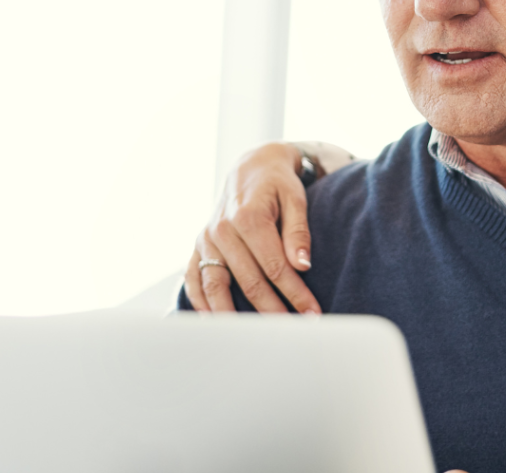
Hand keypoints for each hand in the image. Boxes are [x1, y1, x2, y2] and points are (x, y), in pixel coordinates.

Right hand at [181, 142, 320, 313]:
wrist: (250, 168)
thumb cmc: (278, 184)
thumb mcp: (295, 198)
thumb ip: (298, 232)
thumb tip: (303, 265)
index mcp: (248, 217)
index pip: (274, 267)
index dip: (295, 294)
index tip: (312, 313)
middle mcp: (222, 230)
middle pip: (248, 282)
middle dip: (273, 310)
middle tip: (294, 330)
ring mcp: (206, 239)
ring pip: (216, 286)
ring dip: (232, 315)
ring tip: (249, 337)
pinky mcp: (198, 245)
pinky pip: (193, 278)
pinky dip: (200, 301)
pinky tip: (212, 321)